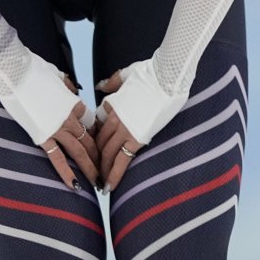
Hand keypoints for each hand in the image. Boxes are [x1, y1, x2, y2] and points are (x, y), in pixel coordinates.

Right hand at [41, 73, 97, 189]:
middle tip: (107, 172)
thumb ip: (66, 84)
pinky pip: (57, 158)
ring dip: (90, 169)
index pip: (91, 124)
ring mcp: (57, 127)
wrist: (15, 70)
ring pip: (79, 152)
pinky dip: (66, 173)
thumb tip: (71, 87)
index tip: (100, 148)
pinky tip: (74, 186)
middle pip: (90, 141)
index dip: (96, 137)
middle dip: (99, 159)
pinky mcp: (42, 135)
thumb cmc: (32, 69)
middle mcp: (69, 117)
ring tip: (98, 184)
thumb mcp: (56, 75)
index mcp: (73, 102)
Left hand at [93, 69, 142, 190]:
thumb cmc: (151, 72)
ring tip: (99, 184)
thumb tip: (100, 86)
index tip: (94, 150)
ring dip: (102, 170)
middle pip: (99, 143)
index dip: (95, 139)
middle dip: (95, 158)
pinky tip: (109, 187)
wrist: (167, 75)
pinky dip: (114, 175)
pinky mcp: (137, 138)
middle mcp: (114, 118)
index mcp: (110, 104)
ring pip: (106, 154)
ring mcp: (124, 128)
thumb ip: (111, 82)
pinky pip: (121, 161)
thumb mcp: (126, 74)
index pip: (97, 126)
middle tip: (93, 172)